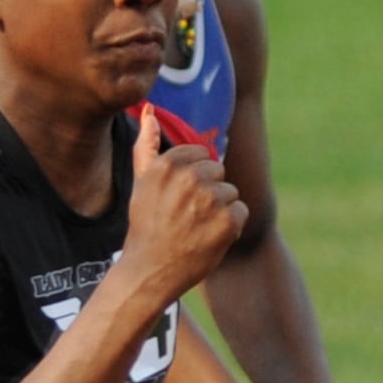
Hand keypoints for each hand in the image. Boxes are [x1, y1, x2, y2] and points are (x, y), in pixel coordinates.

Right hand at [121, 106, 247, 299]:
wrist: (149, 270)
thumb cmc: (145, 225)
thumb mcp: (141, 182)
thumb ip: (146, 145)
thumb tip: (149, 111)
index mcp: (168, 165)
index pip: (200, 155)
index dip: (193, 178)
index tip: (179, 198)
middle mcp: (190, 178)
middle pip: (218, 171)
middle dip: (208, 191)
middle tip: (187, 215)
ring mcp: (211, 200)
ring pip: (230, 192)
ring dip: (220, 210)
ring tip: (197, 227)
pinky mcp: (228, 221)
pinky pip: (241, 211)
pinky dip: (231, 226)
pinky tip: (209, 237)